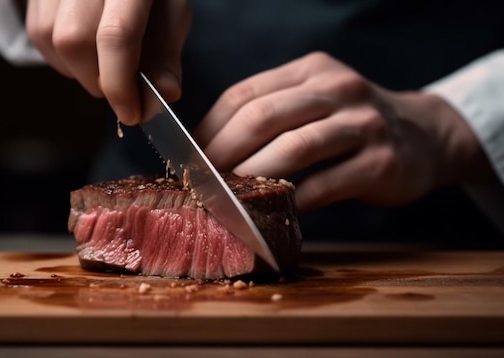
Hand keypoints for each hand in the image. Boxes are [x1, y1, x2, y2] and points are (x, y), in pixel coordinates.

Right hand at [26, 0, 190, 124]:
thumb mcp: (172, 12)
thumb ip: (167, 54)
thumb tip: (165, 95)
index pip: (116, 35)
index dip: (120, 84)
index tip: (131, 113)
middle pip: (76, 41)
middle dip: (98, 80)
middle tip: (119, 87)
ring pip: (51, 40)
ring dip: (79, 70)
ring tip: (103, 66)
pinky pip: (38, 35)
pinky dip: (62, 58)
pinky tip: (84, 52)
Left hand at [195, 52, 491, 211]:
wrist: (425, 135)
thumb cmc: (353, 123)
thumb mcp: (315, 102)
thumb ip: (272, 115)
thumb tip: (210, 150)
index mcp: (311, 70)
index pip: (245, 94)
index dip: (211, 127)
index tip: (190, 156)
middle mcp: (338, 88)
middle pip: (263, 117)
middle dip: (223, 152)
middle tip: (201, 180)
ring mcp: (364, 122)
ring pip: (295, 148)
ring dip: (254, 175)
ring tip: (230, 196)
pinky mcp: (382, 161)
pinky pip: (328, 184)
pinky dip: (296, 199)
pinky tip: (278, 208)